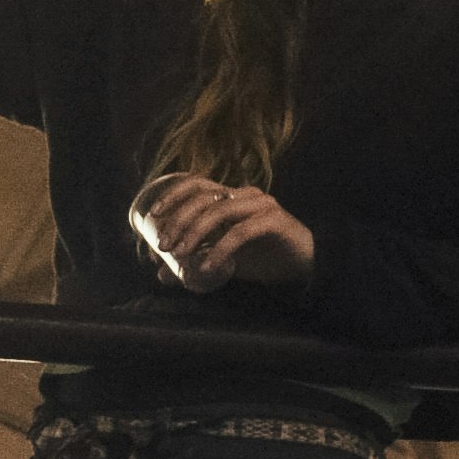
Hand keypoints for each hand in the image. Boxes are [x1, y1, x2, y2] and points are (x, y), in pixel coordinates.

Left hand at [135, 174, 314, 289]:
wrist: (305, 266)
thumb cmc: (262, 258)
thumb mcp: (223, 260)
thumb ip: (195, 262)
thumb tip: (162, 274)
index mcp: (230, 196)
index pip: (196, 183)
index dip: (172, 194)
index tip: (153, 215)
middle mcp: (244, 194)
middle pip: (202, 197)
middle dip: (178, 220)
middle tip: (163, 245)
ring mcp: (261, 205)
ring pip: (219, 210)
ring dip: (194, 233)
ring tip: (180, 255)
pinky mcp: (275, 221)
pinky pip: (241, 232)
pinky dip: (221, 249)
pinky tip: (209, 267)